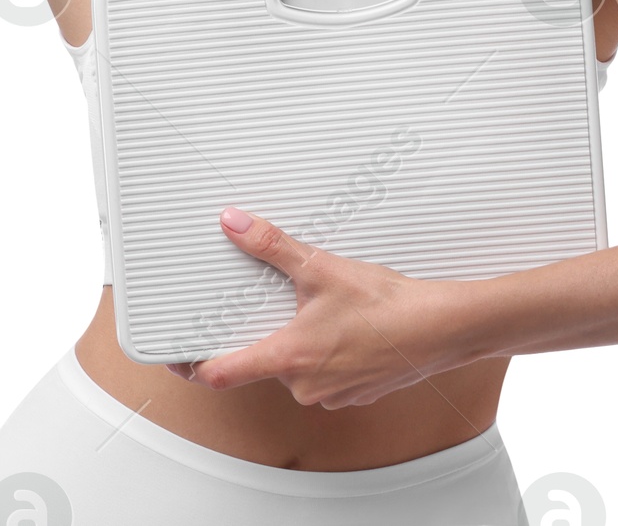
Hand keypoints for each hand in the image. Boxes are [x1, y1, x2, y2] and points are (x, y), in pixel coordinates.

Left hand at [163, 207, 477, 409]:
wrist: (440, 328)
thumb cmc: (387, 307)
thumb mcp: (321, 267)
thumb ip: (272, 247)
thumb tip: (236, 225)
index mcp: (288, 358)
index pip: (222, 373)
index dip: (194, 364)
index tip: (177, 356)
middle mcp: (304, 385)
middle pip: (261, 362)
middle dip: (264, 332)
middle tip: (272, 302)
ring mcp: (330, 392)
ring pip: (296, 366)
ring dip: (299, 339)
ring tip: (320, 307)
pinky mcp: (353, 391)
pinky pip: (324, 372)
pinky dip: (327, 349)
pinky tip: (343, 323)